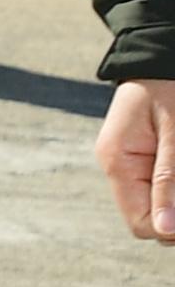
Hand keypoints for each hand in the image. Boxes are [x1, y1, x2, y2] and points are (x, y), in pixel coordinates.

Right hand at [96, 78, 174, 243]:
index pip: (141, 224)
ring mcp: (129, 163)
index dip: (171, 228)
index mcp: (116, 161)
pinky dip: (174, 188)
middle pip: (150, 219)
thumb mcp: (174, 133)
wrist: (161, 56)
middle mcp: (117, 167)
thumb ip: (168, 179)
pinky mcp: (142, 158)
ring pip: (159, 206)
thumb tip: (166, 230)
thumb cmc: (170, 89)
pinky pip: (161, 188)